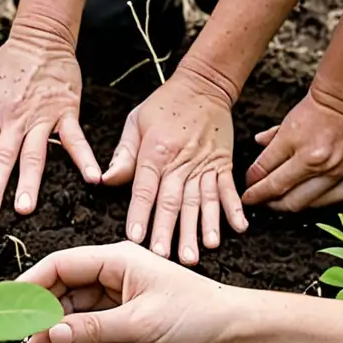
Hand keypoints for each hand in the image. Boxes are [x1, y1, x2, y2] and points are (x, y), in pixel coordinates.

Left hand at [0, 32, 100, 216]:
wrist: (43, 37)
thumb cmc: (9, 62)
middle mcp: (16, 120)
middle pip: (3, 156)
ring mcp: (43, 117)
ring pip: (34, 154)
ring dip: (29, 182)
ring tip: (25, 208)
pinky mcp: (67, 113)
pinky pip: (75, 140)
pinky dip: (84, 159)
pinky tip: (92, 180)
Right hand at [19, 241, 244, 342]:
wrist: (233, 335)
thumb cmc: (197, 314)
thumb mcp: (141, 322)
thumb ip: (94, 328)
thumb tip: (53, 333)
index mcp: (116, 260)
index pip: (61, 266)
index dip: (32, 284)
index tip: (9, 306)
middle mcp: (113, 277)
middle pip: (63, 293)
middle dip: (43, 318)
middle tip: (26, 342)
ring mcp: (118, 302)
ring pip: (75, 318)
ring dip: (59, 339)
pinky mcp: (126, 325)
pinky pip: (91, 335)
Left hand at [101, 66, 247, 264]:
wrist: (204, 84)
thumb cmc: (164, 105)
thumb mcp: (136, 122)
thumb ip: (123, 155)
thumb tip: (104, 180)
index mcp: (156, 153)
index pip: (145, 190)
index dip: (140, 214)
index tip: (136, 237)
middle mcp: (181, 162)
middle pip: (173, 202)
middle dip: (169, 231)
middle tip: (166, 257)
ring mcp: (205, 164)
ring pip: (202, 200)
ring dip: (203, 227)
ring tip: (202, 250)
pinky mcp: (223, 164)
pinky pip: (228, 189)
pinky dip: (234, 209)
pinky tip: (238, 229)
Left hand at [242, 89, 342, 210]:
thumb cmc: (315, 111)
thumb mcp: (283, 126)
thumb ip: (267, 149)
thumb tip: (254, 170)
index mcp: (299, 148)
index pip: (268, 178)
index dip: (253, 190)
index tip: (248, 194)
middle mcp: (319, 162)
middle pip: (283, 195)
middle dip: (266, 201)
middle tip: (260, 200)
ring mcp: (337, 171)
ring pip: (304, 203)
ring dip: (286, 205)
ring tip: (278, 201)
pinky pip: (331, 201)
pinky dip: (315, 203)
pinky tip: (305, 199)